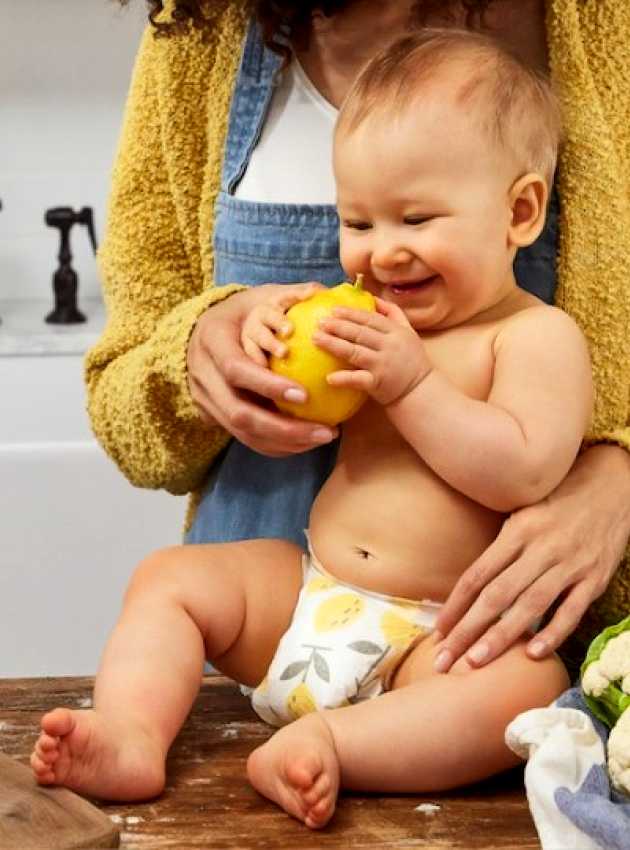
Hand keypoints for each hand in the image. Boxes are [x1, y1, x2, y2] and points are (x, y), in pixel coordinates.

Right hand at [187, 283, 337, 456]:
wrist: (199, 333)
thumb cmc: (239, 312)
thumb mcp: (255, 298)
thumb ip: (286, 296)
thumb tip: (325, 290)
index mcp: (211, 342)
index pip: (236, 369)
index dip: (268, 386)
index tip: (305, 394)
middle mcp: (203, 376)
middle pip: (239, 413)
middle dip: (284, 428)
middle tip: (326, 430)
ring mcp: (205, 400)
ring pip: (243, 432)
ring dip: (285, 442)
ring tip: (323, 437)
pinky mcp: (213, 416)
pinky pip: (246, 438)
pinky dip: (277, 445)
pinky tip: (307, 442)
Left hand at [312, 297, 431, 405]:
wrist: (420, 390)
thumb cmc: (411, 360)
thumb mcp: (408, 332)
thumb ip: (392, 313)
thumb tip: (372, 297)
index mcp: (396, 332)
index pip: (370, 319)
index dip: (351, 313)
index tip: (333, 309)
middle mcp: (390, 346)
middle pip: (360, 333)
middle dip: (338, 326)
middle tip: (319, 322)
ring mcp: (383, 365)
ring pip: (355, 352)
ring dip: (334, 345)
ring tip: (316, 339)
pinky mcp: (378, 383)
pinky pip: (358, 380)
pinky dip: (344, 378)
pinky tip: (329, 377)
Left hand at [433, 444, 629, 672]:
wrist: (612, 486)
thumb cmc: (559, 501)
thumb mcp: (523, 511)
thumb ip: (501, 545)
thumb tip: (470, 584)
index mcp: (517, 531)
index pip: (477, 574)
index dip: (455, 605)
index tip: (437, 631)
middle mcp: (540, 548)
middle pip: (496, 595)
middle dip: (467, 630)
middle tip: (445, 659)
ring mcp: (569, 565)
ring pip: (529, 606)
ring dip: (500, 637)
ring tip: (476, 662)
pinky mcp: (595, 579)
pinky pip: (571, 611)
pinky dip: (552, 633)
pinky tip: (531, 653)